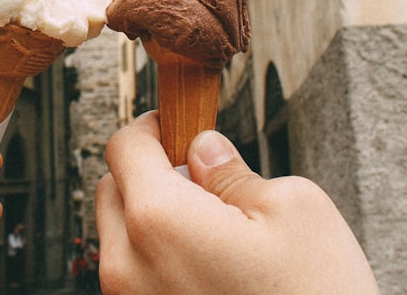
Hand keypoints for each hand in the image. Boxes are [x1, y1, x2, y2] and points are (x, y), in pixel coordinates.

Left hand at [96, 112, 378, 293]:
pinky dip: (158, 262)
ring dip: (150, 221)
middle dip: (147, 174)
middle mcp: (128, 267)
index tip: (173, 127)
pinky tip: (209, 270)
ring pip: (119, 239)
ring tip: (213, 234)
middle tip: (200, 181)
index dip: (152, 127)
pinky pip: (135, 280)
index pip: (124, 147)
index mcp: (158, 221)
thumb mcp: (294, 211)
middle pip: (112, 190)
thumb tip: (206, 152)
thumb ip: (235, 172)